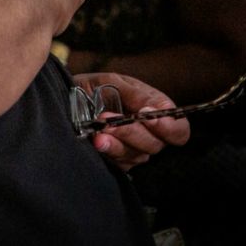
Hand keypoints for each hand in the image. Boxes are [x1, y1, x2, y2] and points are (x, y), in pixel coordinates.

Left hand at [72, 72, 190, 170]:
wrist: (67, 97)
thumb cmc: (95, 87)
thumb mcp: (114, 82)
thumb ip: (137, 95)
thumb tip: (157, 110)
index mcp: (155, 112)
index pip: (179, 130)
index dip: (170, 128)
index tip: (150, 117)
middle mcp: (148, 133)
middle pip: (156, 144)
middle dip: (133, 131)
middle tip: (109, 118)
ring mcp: (133, 148)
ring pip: (137, 155)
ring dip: (117, 142)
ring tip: (98, 129)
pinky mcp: (116, 160)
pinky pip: (120, 164)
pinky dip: (107, 150)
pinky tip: (95, 140)